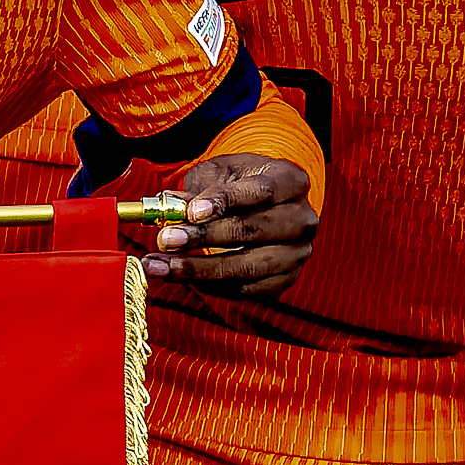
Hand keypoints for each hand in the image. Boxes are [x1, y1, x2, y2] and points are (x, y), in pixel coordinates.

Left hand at [137, 145, 316, 296]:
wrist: (260, 207)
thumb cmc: (237, 185)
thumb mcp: (219, 175)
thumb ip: (197, 191)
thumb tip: (168, 205)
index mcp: (292, 181)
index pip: (262, 191)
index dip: (225, 201)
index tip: (191, 212)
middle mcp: (302, 219)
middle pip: (254, 230)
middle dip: (206, 237)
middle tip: (166, 239)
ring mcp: (296, 253)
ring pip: (248, 266)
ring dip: (200, 269)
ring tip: (161, 266)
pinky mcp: (284, 281)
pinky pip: (245, 289)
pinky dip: (209, 285)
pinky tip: (179, 276)